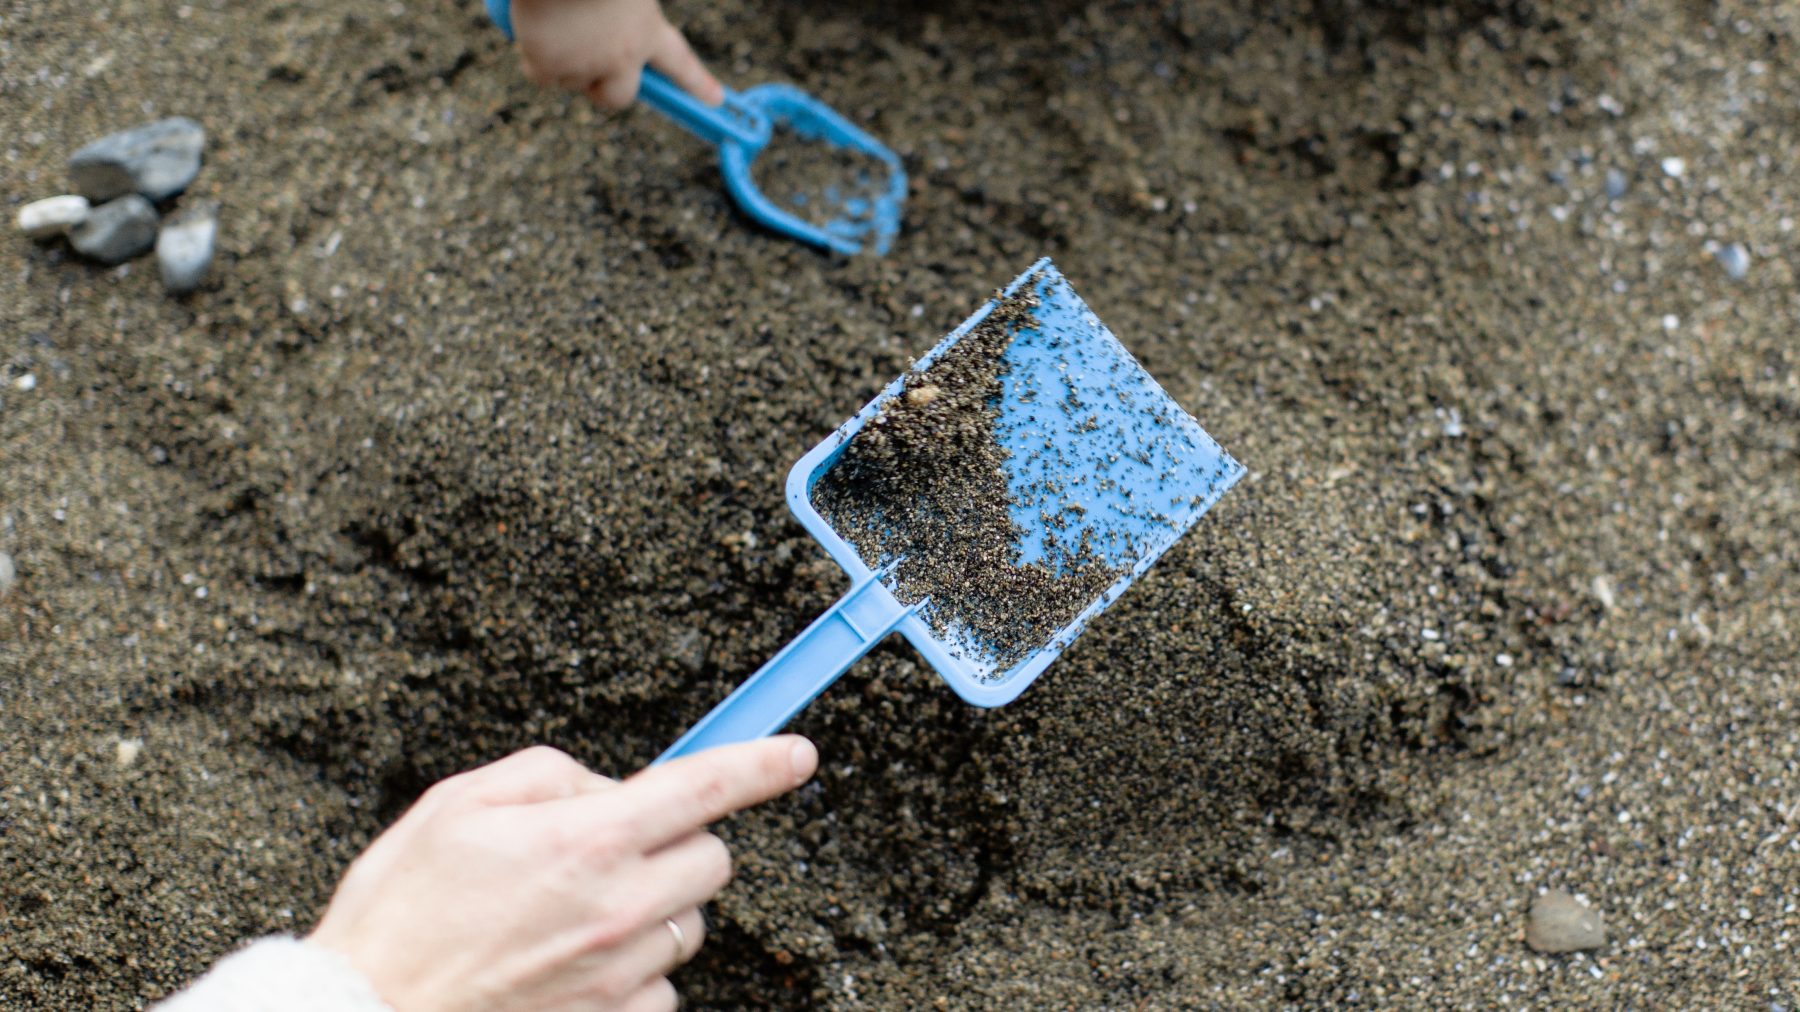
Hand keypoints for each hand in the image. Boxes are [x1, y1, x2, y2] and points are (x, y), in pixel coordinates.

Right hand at [309, 737, 817, 1010]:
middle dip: (677, 845)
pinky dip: (634, 970)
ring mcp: (621, 975)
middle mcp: (618, 908)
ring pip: (689, 924)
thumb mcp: (459, 803)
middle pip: (711, 860)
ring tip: (574, 916)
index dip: (762, 764)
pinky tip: (574, 965)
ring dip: (654, 910)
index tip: (797, 755)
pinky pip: (662, 985)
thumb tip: (605, 786)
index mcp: (586, 840)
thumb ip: (549, 775)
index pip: (706, 786)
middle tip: (613, 852)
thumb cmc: (401, 912)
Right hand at [510, 0, 722, 109]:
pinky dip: (535, 57)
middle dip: (604, 89)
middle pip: (617, 97)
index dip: (697, 83)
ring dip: (563, 59)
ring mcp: (584, 64)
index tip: (715, 99)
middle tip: (591, 69)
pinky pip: (540, 75)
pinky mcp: (547, 64)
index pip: (680, 63)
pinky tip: (537, 29)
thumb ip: (630, 11)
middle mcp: (622, 56)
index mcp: (648, 29)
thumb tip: (606, 32)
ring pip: (571, 80)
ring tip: (558, 20)